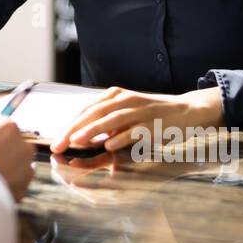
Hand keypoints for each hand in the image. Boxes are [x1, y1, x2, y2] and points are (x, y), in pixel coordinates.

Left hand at [48, 86, 224, 155]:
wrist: (186, 111)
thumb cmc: (151, 115)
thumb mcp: (125, 114)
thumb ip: (104, 122)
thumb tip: (79, 135)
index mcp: (115, 96)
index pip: (86, 110)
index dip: (69, 125)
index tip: (55, 141)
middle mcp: (124, 99)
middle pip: (94, 114)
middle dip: (74, 130)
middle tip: (59, 145)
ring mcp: (139, 109)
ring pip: (111, 119)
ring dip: (92, 131)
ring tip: (77, 142)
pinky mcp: (152, 121)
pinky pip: (134, 129)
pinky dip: (121, 137)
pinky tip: (109, 146)